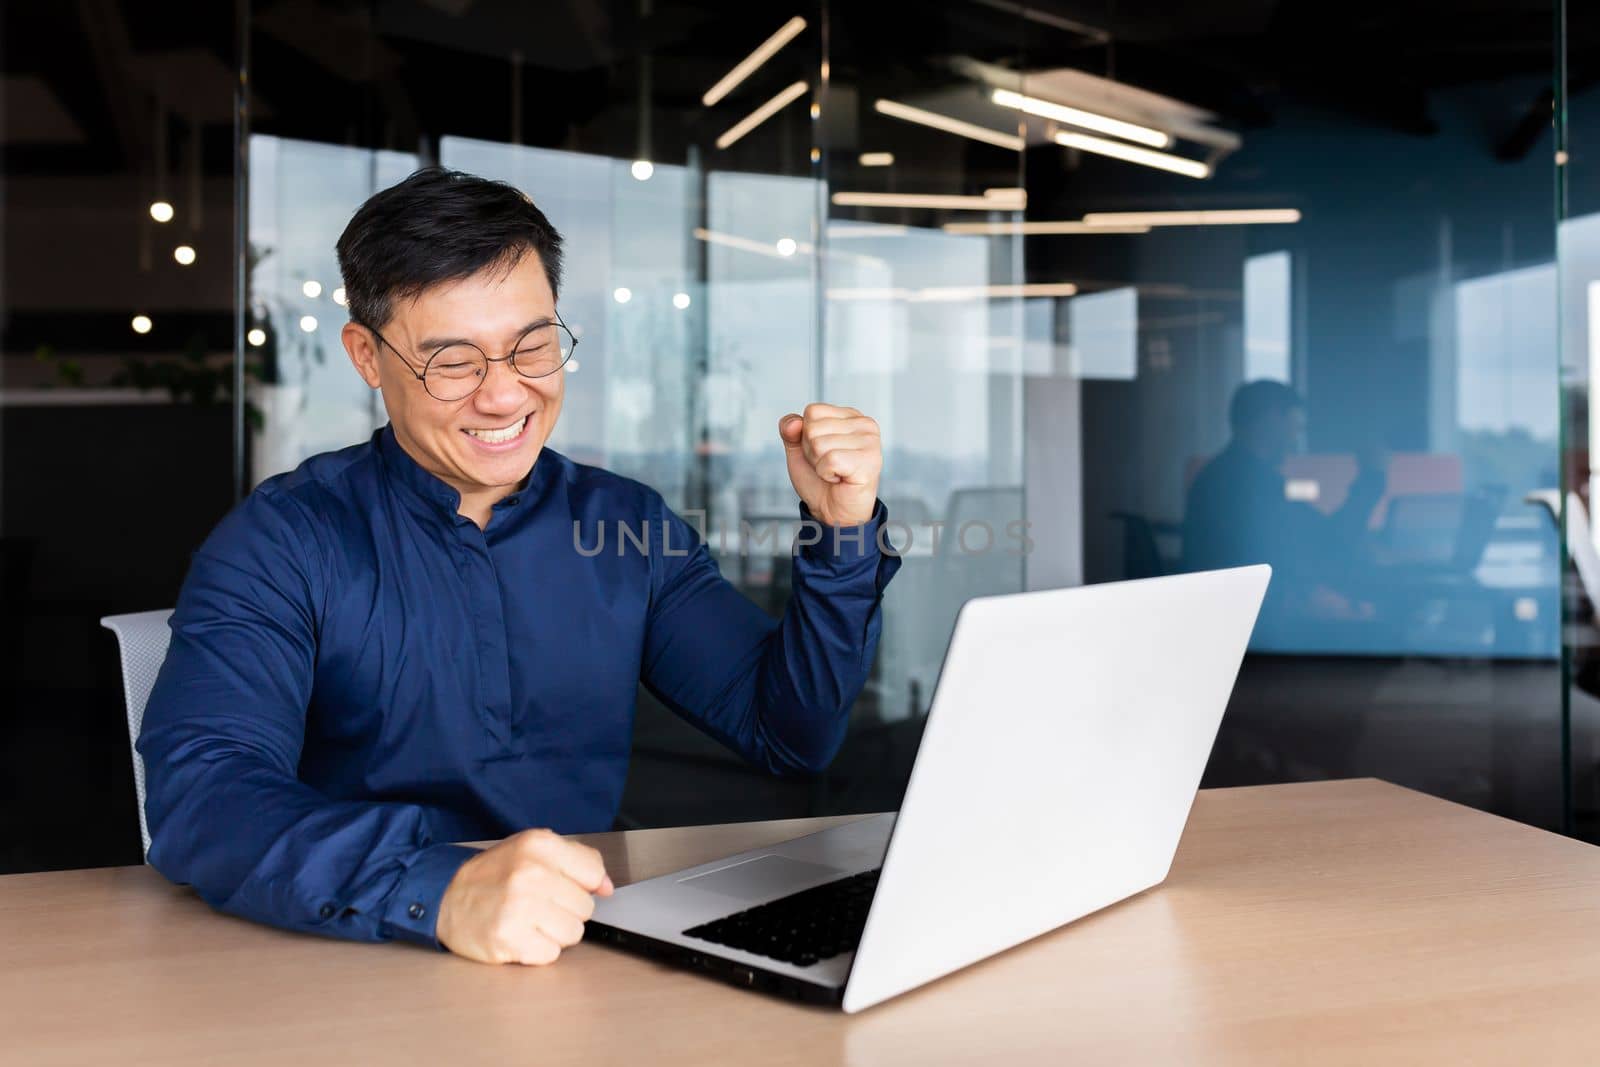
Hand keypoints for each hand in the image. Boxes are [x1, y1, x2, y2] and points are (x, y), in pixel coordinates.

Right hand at [436, 828, 613, 964]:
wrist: (445, 898)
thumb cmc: (494, 876)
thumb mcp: (533, 850)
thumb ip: (578, 861)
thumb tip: (607, 887)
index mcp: (539, 845)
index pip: (593, 874)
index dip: (582, 885)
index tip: (564, 886)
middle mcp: (530, 873)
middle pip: (585, 908)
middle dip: (566, 910)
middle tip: (539, 905)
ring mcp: (518, 907)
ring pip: (572, 934)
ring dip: (554, 933)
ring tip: (530, 921)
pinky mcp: (507, 939)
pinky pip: (550, 954)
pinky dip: (537, 950)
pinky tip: (519, 936)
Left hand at [778, 403, 882, 527]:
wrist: (832, 512)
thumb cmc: (820, 481)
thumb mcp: (798, 450)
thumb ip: (790, 430)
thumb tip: (794, 423)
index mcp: (850, 416)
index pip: (812, 411)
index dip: (806, 436)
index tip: (822, 452)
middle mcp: (865, 424)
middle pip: (813, 428)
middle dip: (812, 452)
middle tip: (829, 466)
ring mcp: (870, 442)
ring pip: (819, 443)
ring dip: (819, 464)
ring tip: (835, 473)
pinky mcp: (869, 460)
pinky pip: (829, 460)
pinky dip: (826, 473)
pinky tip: (841, 479)